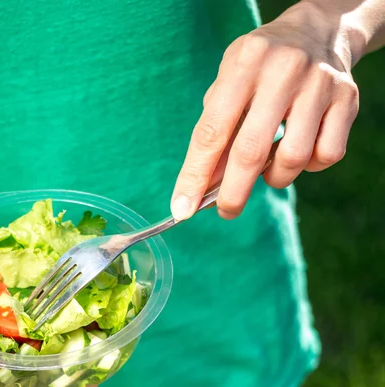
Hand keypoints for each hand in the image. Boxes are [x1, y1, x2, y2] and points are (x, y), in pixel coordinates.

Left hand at [171, 1, 359, 219]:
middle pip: (250, 151)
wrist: (317, 32)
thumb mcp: (228, 86)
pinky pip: (326, 155)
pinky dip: (309, 166)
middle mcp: (283, 70)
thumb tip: (204, 188)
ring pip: (292, 158)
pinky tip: (301, 151)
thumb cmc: (259, 70)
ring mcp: (319, 83)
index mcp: (243, 64)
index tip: (182, 209)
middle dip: (233, 193)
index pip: (212, 132)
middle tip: (226, 211)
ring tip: (269, 169)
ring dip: (275, 177)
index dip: (195, 176)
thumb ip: (214, 134)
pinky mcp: (348, 99)